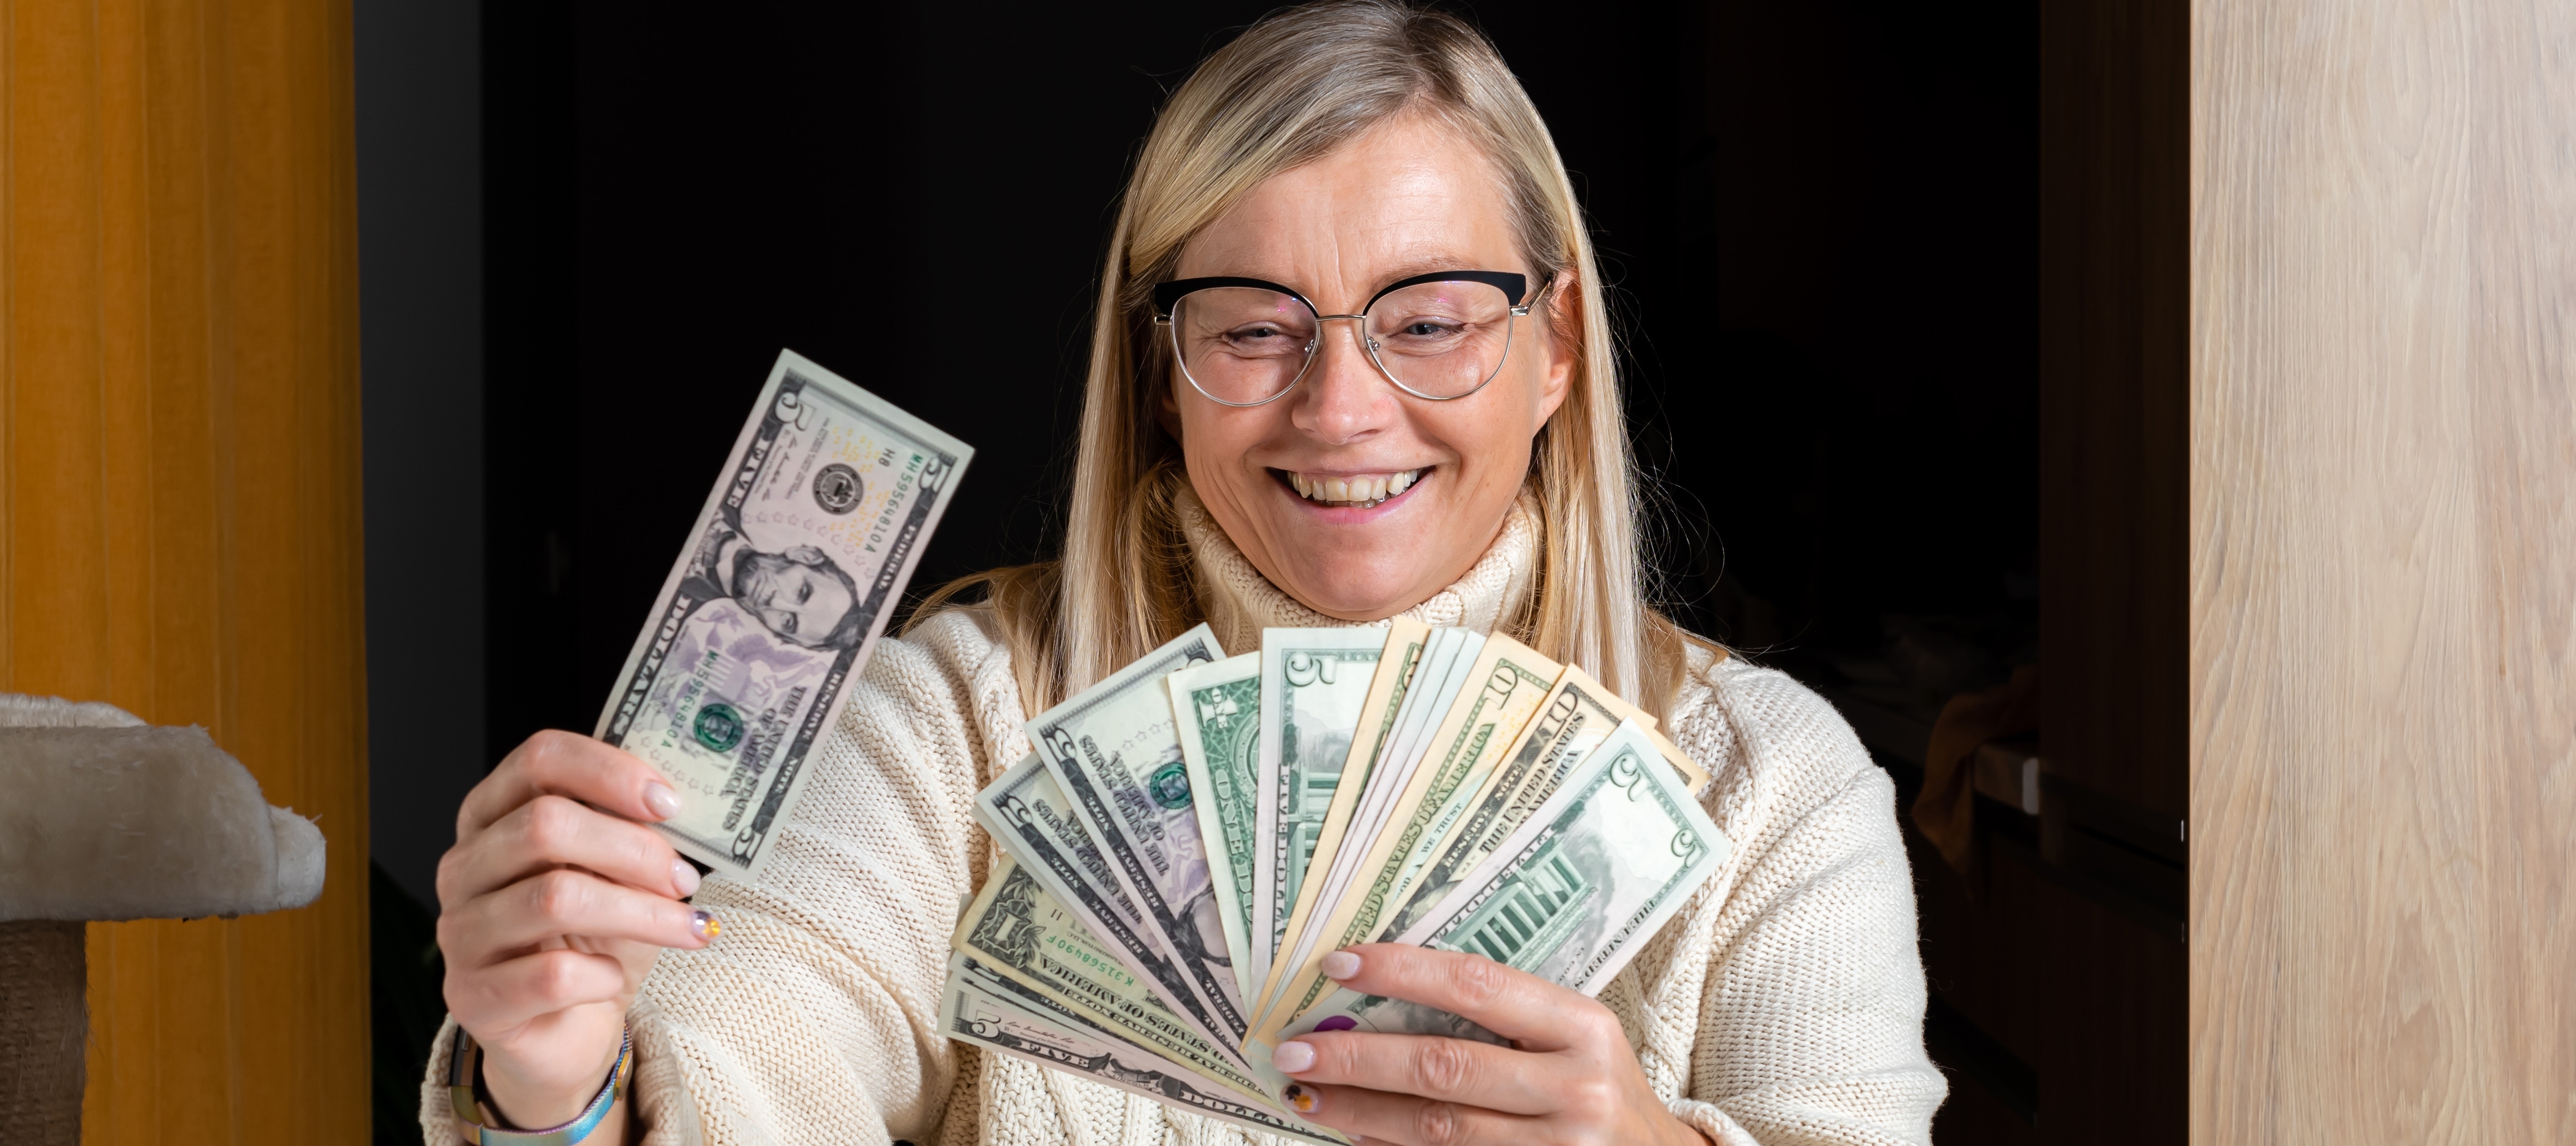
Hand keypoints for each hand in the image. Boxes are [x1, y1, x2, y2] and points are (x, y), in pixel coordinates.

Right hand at [437, 731, 715, 1127]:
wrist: (568, 1029)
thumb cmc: (594, 939)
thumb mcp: (617, 874)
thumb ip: (631, 830)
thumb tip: (679, 806)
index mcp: (494, 816)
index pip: (539, 759)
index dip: (609, 771)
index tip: (668, 802)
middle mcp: (464, 867)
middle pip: (546, 825)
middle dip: (634, 849)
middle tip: (684, 878)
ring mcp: (461, 932)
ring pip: (555, 899)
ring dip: (640, 912)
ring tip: (687, 927)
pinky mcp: (475, 997)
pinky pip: (551, 975)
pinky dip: (602, 974)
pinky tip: (615, 977)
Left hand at [1270, 945, 1708, 1145]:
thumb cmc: (1601, 1090)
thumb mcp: (1574, 1039)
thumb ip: (1501, 1018)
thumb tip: (1382, 998)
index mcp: (1584, 1027)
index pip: (1477, 985)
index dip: (1401, 972)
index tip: (1337, 966)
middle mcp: (1576, 1089)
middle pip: (1443, 1067)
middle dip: (1357, 1057)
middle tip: (1293, 1049)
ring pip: (1437, 1129)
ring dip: (1360, 1113)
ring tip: (1307, 1096)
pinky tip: (1355, 1138)